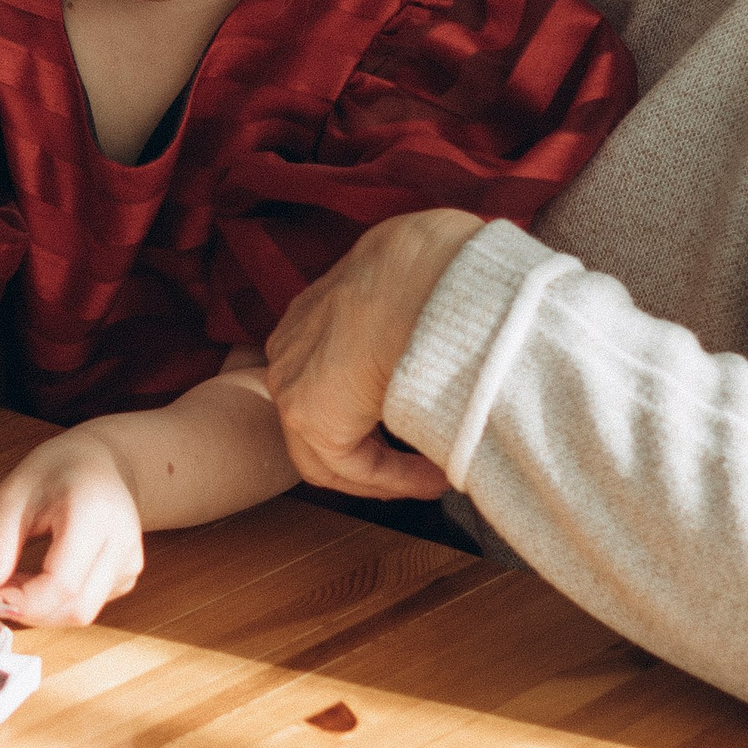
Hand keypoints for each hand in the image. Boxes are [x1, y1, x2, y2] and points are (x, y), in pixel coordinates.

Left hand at [0, 430, 146, 626]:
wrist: (102, 462)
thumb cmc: (56, 470)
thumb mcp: (13, 493)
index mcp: (94, 513)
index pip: (63, 582)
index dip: (22, 601)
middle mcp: (122, 542)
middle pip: (77, 608)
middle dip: (29, 610)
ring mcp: (130, 562)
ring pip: (82, 613)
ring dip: (41, 609)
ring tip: (15, 579)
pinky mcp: (127, 576)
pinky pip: (88, 605)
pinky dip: (56, 603)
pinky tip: (39, 578)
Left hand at [264, 209, 481, 499]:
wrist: (420, 272)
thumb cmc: (434, 269)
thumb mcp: (420, 290)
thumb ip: (418, 320)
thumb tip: (456, 339)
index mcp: (314, 314)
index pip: (335, 375)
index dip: (376, 408)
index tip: (419, 418)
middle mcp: (292, 348)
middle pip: (327, 415)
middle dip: (377, 446)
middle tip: (426, 461)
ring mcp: (291, 380)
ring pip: (332, 448)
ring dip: (388, 470)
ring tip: (439, 474)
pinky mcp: (306, 414)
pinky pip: (348, 464)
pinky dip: (393, 477)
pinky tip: (435, 477)